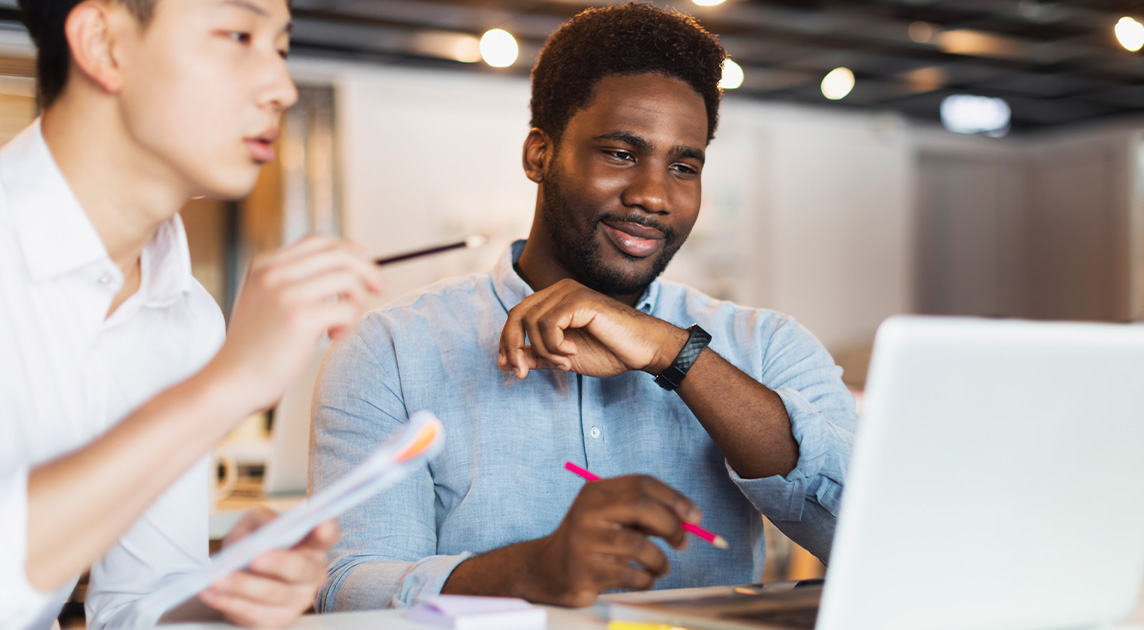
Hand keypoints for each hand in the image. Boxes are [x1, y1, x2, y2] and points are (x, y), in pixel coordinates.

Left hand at [198, 508, 338, 627]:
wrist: (239, 575)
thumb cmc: (254, 545)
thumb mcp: (255, 523)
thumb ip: (261, 520)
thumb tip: (269, 528)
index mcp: (313, 545)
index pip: (327, 535)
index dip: (326, 530)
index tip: (320, 524)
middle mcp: (312, 574)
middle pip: (301, 569)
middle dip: (279, 563)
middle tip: (256, 557)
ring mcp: (297, 600)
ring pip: (273, 594)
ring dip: (244, 586)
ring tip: (219, 578)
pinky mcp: (277, 621)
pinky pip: (253, 614)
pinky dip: (229, 602)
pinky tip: (212, 592)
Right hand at [207, 235, 383, 413]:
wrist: (232, 380)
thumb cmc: (256, 347)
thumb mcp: (267, 300)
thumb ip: (295, 281)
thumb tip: (349, 267)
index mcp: (265, 263)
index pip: (320, 241)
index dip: (351, 250)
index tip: (368, 265)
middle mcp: (274, 272)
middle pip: (340, 254)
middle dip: (368, 270)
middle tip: (380, 288)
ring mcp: (287, 293)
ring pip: (348, 279)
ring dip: (357, 302)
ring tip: (342, 325)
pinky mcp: (301, 317)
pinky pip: (347, 309)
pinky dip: (350, 324)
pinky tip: (334, 337)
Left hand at [498, 279, 686, 378]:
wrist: (643, 349)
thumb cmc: (610, 351)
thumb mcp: (564, 357)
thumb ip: (538, 355)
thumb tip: (508, 360)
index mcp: (554, 300)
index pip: (517, 316)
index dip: (506, 342)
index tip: (506, 368)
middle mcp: (559, 290)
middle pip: (517, 315)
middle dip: (513, 347)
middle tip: (522, 372)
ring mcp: (569, 292)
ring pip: (532, 322)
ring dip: (544, 351)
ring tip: (564, 361)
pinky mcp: (580, 301)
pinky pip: (549, 324)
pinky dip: (555, 345)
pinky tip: (572, 352)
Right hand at [525, 475, 701, 606]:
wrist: (549, 570)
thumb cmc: (592, 542)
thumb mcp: (612, 518)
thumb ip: (645, 514)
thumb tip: (689, 519)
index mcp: (596, 491)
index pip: (643, 483)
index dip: (675, 498)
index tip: (694, 517)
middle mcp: (587, 511)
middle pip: (642, 507)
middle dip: (672, 526)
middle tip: (683, 542)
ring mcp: (584, 541)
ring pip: (640, 547)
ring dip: (661, 561)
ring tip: (661, 568)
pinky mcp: (585, 571)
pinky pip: (631, 576)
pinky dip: (647, 580)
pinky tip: (644, 579)